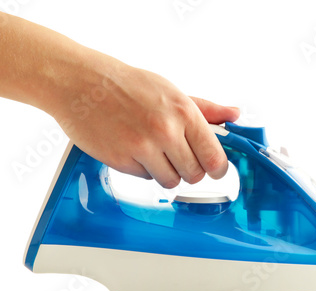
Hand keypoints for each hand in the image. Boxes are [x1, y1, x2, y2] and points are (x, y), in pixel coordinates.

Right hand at [48, 55, 239, 187]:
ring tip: (155, 152)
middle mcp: (165, 131)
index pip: (214, 157)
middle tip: (179, 156)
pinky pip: (145, 179)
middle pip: (195, 175)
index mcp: (183, 112)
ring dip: (167, 172)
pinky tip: (134, 150)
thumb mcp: (171, 90)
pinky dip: (143, 170)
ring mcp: (142, 148)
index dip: (217, 168)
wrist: (82, 83)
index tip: (214, 169)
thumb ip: (205, 108)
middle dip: (190, 169)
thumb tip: (233, 114)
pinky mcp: (121, 161)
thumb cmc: (127, 85)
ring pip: (171, 182)